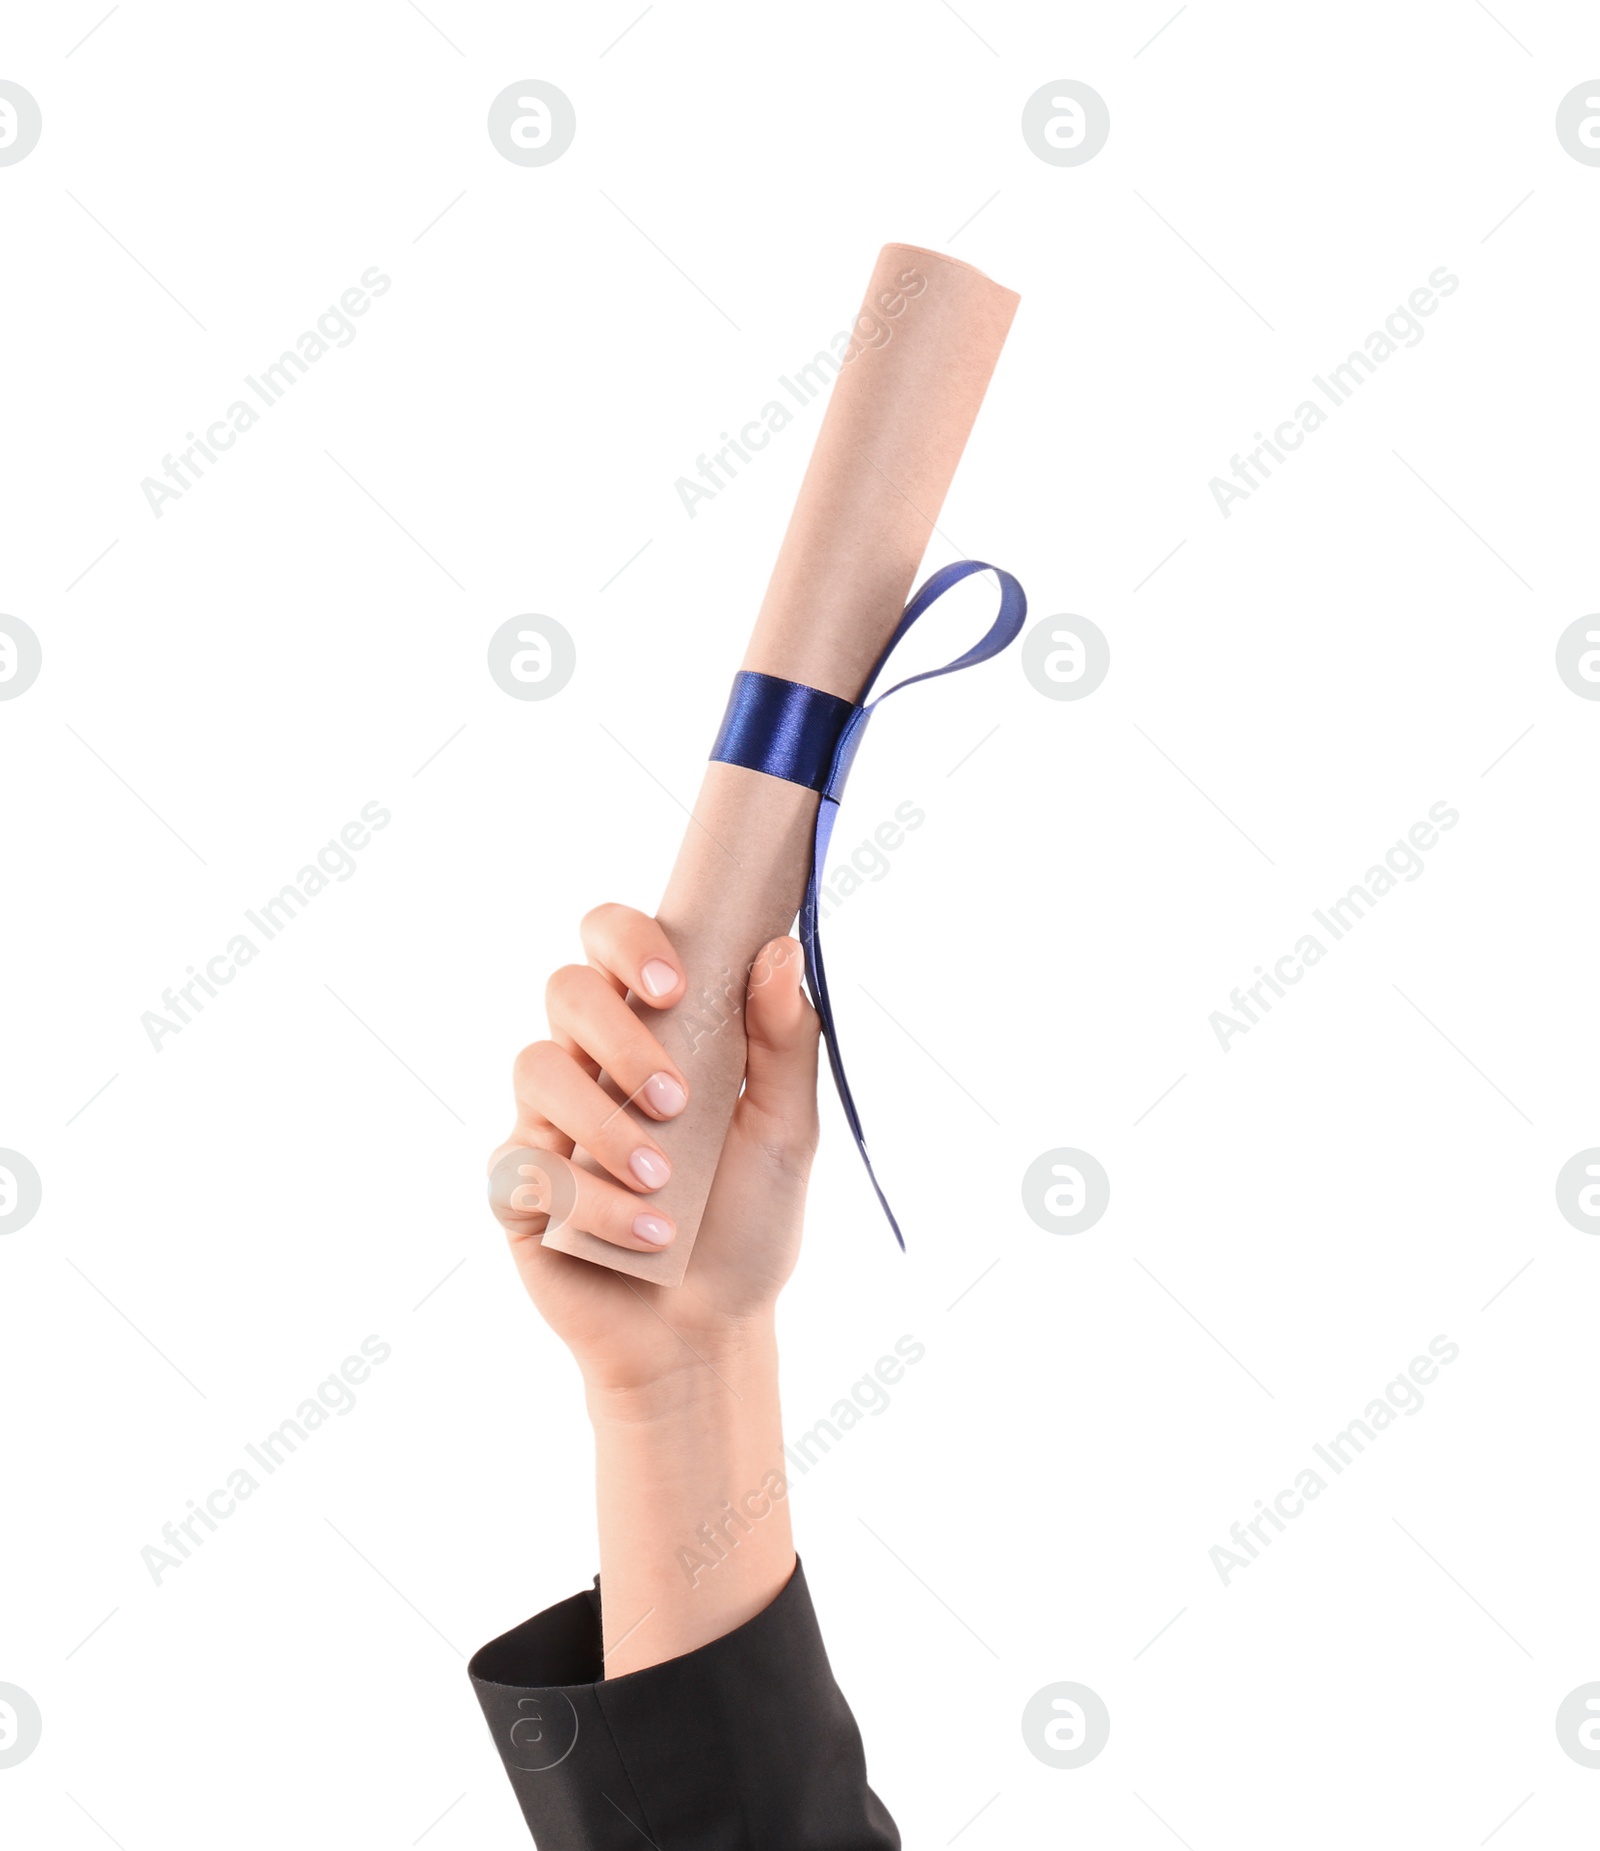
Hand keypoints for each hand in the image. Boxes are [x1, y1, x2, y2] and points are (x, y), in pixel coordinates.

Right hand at [488, 904, 820, 1395]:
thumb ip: (784, 1043)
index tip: (674, 984)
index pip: (612, 941)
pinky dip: (593, 1201)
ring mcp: (547, 1122)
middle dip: (621, 1037)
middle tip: (677, 1099)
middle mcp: (592, 1062)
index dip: (628, 940)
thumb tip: (780, 949)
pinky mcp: (517, 1188)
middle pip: (566, 990)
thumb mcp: (786, 1134)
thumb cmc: (748, 1224)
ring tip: (664, 1181)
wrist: (709, 1334)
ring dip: (606, 1123)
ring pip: (536, 1067)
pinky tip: (646, 1233)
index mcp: (654, 1029)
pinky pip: (526, 1164)